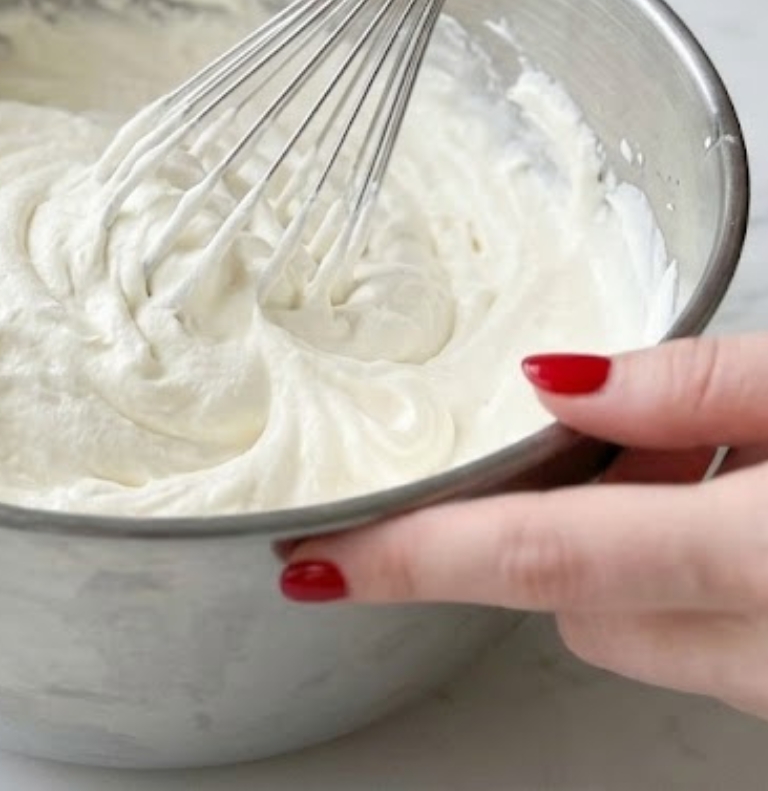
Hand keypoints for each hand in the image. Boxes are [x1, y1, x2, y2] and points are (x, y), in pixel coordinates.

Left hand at [280, 335, 767, 719]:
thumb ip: (694, 388)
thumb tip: (555, 382)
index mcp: (756, 557)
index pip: (536, 555)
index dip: (411, 556)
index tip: (315, 561)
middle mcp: (765, 654)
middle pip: (571, 602)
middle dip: (543, 527)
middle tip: (590, 430)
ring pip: (628, 631)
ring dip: (617, 553)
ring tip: (698, 460)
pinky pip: (692, 646)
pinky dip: (672, 582)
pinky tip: (731, 511)